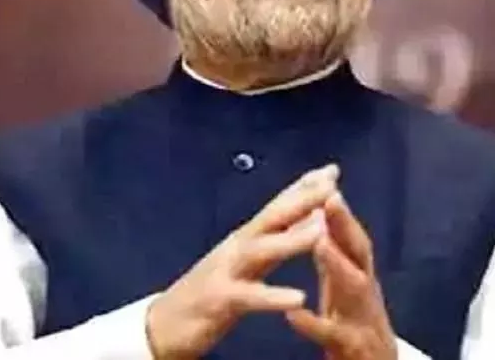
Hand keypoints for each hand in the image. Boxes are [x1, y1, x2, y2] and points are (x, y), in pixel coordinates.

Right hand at [146, 164, 340, 359]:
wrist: (163, 326)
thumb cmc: (209, 293)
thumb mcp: (243, 263)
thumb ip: (270, 241)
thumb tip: (302, 218)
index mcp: (245, 239)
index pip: (277, 207)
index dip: (303, 187)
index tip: (332, 169)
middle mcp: (236, 248)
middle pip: (272, 218)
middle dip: (302, 200)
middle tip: (331, 184)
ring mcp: (226, 272)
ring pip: (261, 250)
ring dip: (291, 239)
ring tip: (320, 229)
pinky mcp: (219, 301)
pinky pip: (250, 297)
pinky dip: (273, 296)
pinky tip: (298, 297)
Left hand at [285, 191, 397, 359]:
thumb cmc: (355, 324)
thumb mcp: (345, 286)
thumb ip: (335, 254)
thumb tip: (322, 216)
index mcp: (359, 275)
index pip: (352, 236)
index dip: (341, 210)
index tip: (326, 178)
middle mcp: (365, 291)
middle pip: (360, 253)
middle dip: (346, 225)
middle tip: (330, 199)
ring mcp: (363, 318)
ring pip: (355, 288)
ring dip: (338, 264)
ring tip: (318, 242)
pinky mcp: (353, 347)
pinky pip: (333, 334)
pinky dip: (314, 323)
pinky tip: (294, 313)